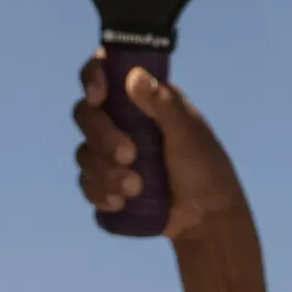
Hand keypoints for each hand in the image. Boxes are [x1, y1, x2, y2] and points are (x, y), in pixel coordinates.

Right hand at [72, 57, 248, 240]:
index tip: (98, 96)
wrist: (207, 218)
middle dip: (102, 136)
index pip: (104, 74)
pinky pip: (88, 184)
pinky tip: (121, 203)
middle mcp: (120, 122)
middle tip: (128, 154)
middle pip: (86, 115)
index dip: (93, 78)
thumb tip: (135, 75)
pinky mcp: (107, 184)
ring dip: (105, 172)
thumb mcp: (188, 133)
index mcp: (140, 99)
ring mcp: (110, 154)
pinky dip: (101, 193)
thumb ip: (163, 104)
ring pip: (84, 153)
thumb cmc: (205, 166)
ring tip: (136, 187)